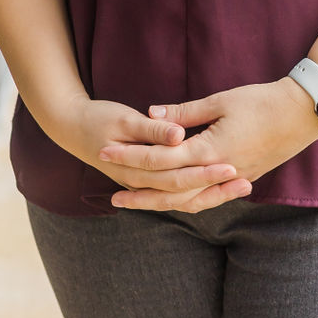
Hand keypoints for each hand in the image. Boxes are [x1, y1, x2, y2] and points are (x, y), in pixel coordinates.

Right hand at [51, 95, 250, 210]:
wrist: (70, 126)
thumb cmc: (97, 117)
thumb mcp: (123, 118)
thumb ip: (152, 130)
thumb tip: (177, 135)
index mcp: (136, 166)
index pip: (177, 175)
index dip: (205, 171)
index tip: (232, 165)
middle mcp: (141, 182)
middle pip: (185, 193)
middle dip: (217, 188)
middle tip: (247, 181)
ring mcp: (143, 185)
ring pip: (183, 200)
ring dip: (213, 194)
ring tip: (244, 186)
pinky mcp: (147, 181)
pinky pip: (176, 196)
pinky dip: (199, 193)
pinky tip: (220, 186)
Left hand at [98, 79, 317, 211]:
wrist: (302, 114)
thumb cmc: (262, 101)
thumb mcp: (220, 100)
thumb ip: (184, 112)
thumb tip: (151, 113)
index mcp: (209, 150)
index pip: (160, 160)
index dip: (130, 158)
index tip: (106, 154)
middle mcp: (217, 172)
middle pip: (169, 190)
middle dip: (138, 192)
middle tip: (110, 195)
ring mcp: (231, 180)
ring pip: (187, 201)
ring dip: (159, 203)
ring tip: (135, 204)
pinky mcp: (241, 179)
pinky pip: (206, 199)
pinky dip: (186, 202)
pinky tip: (173, 201)